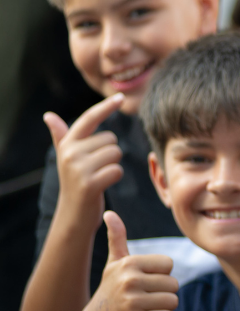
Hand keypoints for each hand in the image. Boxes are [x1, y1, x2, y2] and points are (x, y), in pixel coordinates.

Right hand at [44, 94, 124, 224]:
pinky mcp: (90, 184)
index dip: (106, 106)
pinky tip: (103, 185)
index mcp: (67, 144)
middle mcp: (70, 153)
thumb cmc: (75, 182)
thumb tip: (48, 116)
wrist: (73, 214)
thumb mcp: (66, 157)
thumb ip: (61, 136)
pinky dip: (116, 177)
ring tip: (99, 176)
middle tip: (97, 168)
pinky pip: (118, 170)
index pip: (89, 119)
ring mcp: (79, 169)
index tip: (121, 96)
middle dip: (110, 153)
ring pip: (116, 153)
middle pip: (111, 139)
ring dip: (114, 165)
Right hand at [78, 211, 178, 310]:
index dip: (161, 273)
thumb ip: (117, 238)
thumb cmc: (111, 288)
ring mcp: (132, 302)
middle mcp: (130, 280)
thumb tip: (109, 213)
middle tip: (146, 296)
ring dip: (165, 306)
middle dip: (164, 291)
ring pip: (173, 301)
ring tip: (147, 307)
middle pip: (174, 283)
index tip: (146, 279)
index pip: (169, 264)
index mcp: (129, 263)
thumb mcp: (114, 263)